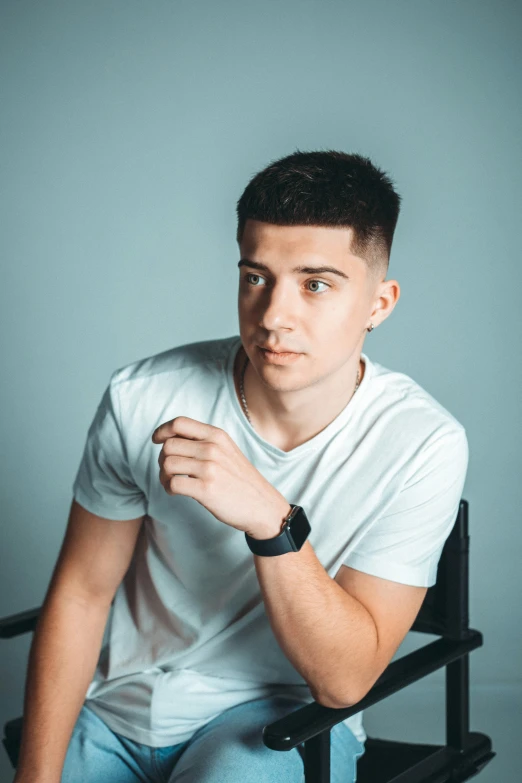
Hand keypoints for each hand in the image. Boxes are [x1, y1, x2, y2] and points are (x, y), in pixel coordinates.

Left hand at [152, 416, 291, 538]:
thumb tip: (170, 439)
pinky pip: (172, 483)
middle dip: (162, 459)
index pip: (179, 423)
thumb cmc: (240, 480)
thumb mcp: (227, 451)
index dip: (162, 431)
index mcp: (217, 436)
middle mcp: (213, 448)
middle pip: (168, 446)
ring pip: (167, 464)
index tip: (156, 440)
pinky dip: (168, 488)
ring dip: (163, 476)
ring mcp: (210, 468)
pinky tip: (176, 492)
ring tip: (171, 483)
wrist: (263, 506)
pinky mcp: (206, 489)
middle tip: (169, 470)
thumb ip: (203, 442)